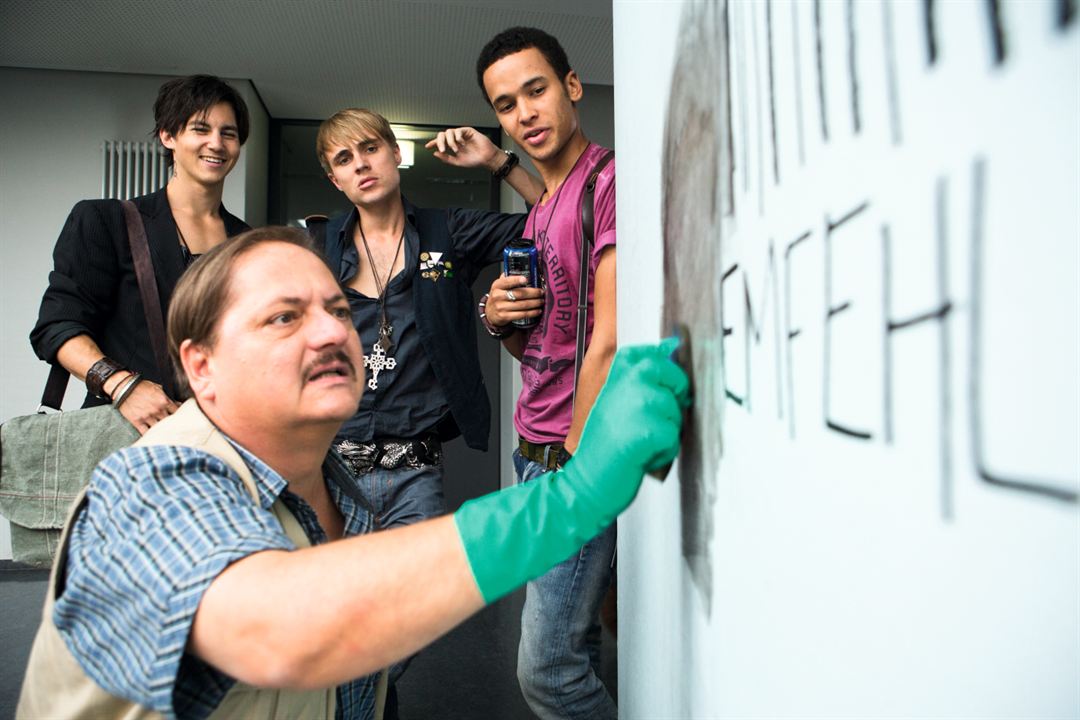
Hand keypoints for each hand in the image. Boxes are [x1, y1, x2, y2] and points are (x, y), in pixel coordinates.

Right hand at [116, 380, 178, 433]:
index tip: (180, 418)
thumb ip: (167, 397)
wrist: (123, 387)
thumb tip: (178, 404)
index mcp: (164, 401)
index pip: (177, 412)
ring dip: (161, 430)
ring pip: (159, 428)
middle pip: (170, 422)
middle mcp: (157, 410)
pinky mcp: (137, 421)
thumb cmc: (140, 386)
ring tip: (164, 433)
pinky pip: (145, 432)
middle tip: (174, 427)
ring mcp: (147, 417)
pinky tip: (152, 436)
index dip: (180, 415)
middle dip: (172, 424)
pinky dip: (149, 435)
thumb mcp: (157, 388)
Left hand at [425, 127, 502, 170]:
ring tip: (456, 150)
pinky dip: (458, 137)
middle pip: (442, 135)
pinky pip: (458, 131)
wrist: (486, 158)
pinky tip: (462, 144)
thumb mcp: (457, 162)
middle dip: (440, 142)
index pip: (440, 142)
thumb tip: (435, 153)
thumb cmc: (474, 160)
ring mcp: (461, 134)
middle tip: (442, 150)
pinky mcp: (468, 131)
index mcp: (452, 146)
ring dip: (450, 141)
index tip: (427, 146)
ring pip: (449, 132)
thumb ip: (446, 158)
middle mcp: (455, 139)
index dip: (433, 143)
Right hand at [453, 338, 689, 602]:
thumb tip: (670, 353)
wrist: (585, 482)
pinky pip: (673, 438)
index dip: (666, 371)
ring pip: (677, 413)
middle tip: (652, 422)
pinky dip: (664, 453)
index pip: (653, 353)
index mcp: (616, 374)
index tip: (662, 387)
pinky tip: (641, 456)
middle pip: (674, 378)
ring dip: (666, 433)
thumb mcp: (614, 404)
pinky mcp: (648, 431)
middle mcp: (627, 383)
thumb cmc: (602, 448)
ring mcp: (638, 405)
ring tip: (639, 443)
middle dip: (674, 401)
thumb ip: (638, 382)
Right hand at [485, 274, 542, 326]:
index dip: (516, 280)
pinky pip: (521, 314)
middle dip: (533, 293)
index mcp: (497, 285)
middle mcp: (498, 296)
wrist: (490, 312)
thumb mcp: (500, 286)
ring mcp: (501, 307)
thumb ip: (509, 279)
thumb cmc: (499, 297)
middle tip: (541, 292)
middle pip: (519, 293)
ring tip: (541, 301)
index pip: (507, 281)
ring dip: (535, 303)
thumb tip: (524, 272)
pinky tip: (537, 311)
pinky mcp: (505, 316)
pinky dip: (531, 313)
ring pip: (522, 305)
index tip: (526, 279)